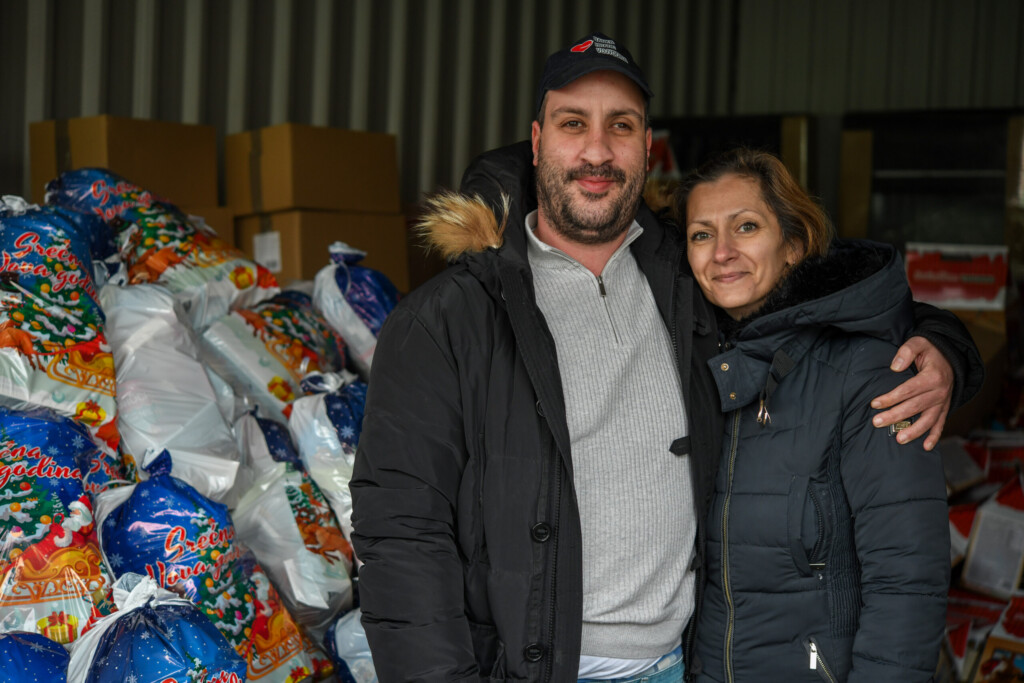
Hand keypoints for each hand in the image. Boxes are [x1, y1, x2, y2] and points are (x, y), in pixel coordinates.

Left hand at [870, 336, 952, 450]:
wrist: (951, 355)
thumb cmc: (930, 350)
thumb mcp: (918, 343)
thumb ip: (906, 352)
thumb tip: (894, 367)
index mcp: (932, 377)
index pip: (908, 390)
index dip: (890, 398)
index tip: (874, 404)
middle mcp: (940, 391)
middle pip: (914, 407)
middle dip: (895, 416)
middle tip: (877, 423)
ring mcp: (943, 401)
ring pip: (928, 420)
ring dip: (914, 431)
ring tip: (899, 439)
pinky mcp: (945, 407)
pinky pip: (941, 423)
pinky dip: (935, 436)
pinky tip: (926, 447)